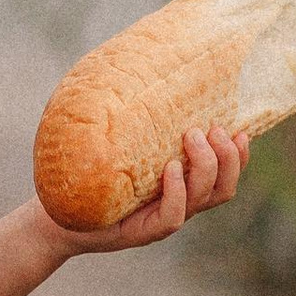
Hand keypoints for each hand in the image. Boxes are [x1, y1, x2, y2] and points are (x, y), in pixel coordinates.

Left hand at [46, 121, 249, 254]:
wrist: (55, 214)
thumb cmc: (85, 172)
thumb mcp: (113, 140)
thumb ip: (131, 116)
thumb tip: (134, 62)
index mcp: (180, 184)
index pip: (223, 176)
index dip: (239, 156)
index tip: (240, 129)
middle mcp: (177, 203)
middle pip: (223, 188)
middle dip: (228, 157)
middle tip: (211, 129)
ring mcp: (161, 219)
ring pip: (205, 198)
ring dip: (206, 165)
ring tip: (191, 137)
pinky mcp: (142, 232)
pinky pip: (173, 217)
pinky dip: (178, 191)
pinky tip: (170, 169)